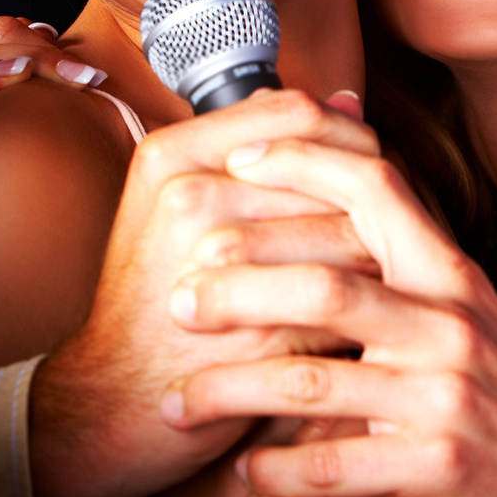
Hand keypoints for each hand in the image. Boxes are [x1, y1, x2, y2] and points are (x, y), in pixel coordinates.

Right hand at [30, 89, 381, 496]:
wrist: (112, 398)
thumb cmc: (160, 295)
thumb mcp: (184, 201)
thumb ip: (262, 148)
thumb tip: (350, 98)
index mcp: (173, 155)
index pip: (299, 113)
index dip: (348, 138)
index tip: (363, 172)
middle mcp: (191, 197)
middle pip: (338, 174)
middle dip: (375, 208)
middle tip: (384, 236)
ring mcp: (223, 264)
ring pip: (355, 235)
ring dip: (383, 262)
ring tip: (377, 280)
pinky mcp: (259, 326)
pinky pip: (351, 300)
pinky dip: (369, 312)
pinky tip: (361, 321)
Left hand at [158, 135, 496, 496]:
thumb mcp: (477, 315)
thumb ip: (414, 262)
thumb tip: (351, 193)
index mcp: (453, 276)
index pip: (374, 186)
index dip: (300, 162)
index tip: (233, 160)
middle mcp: (451, 325)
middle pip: (322, 286)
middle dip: (235, 289)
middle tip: (175, 297)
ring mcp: (444, 398)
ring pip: (309, 382)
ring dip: (229, 390)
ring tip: (177, 402)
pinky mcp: (437, 469)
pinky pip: (332, 466)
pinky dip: (277, 470)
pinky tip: (244, 470)